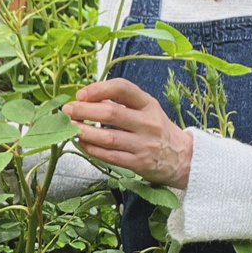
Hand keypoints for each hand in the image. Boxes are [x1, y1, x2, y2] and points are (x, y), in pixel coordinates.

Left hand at [62, 78, 192, 188]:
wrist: (184, 158)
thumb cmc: (158, 130)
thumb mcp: (147, 110)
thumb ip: (122, 103)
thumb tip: (88, 97)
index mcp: (148, 104)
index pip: (122, 88)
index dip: (98, 89)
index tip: (81, 94)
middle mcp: (147, 122)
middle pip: (111, 112)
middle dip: (84, 110)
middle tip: (67, 111)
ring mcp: (143, 144)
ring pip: (107, 137)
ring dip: (84, 131)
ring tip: (70, 128)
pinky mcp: (138, 163)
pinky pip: (110, 156)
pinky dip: (92, 149)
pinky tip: (82, 143)